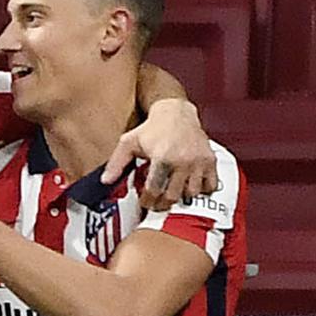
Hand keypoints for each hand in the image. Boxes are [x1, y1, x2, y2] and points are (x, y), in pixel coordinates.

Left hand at [101, 98, 216, 209]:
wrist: (176, 112)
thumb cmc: (151, 128)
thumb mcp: (129, 142)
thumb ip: (117, 163)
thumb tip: (105, 181)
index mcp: (162, 158)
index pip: (154, 190)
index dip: (147, 200)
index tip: (145, 201)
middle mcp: (182, 161)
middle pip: (172, 196)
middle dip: (162, 203)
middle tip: (156, 202)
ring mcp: (198, 162)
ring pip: (191, 194)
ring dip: (180, 197)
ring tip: (171, 193)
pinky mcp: (210, 161)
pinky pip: (210, 186)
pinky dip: (201, 190)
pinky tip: (189, 186)